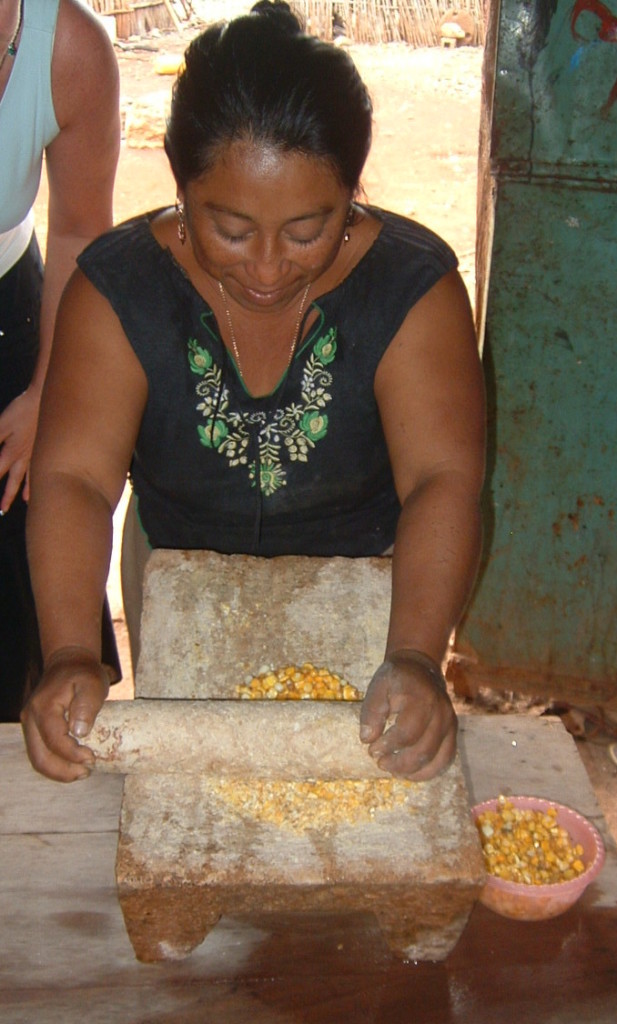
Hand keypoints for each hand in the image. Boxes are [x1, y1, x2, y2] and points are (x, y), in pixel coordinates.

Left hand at [0, 386, 40, 510]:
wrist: (49, 401)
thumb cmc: (23, 410)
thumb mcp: (1, 424)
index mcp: (11, 452)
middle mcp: (24, 458)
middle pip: (13, 481)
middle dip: (6, 496)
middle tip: (2, 510)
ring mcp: (37, 455)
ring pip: (30, 478)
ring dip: (25, 491)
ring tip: (24, 502)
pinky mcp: (45, 449)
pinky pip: (41, 469)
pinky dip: (39, 478)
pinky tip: (40, 481)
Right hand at [21, 647, 109, 781]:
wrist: (68, 663)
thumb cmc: (83, 673)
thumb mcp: (93, 683)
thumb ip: (86, 706)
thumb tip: (79, 733)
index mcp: (44, 707)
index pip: (54, 741)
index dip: (72, 755)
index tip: (92, 758)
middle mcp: (31, 718)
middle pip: (40, 757)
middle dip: (64, 771)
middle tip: (87, 772)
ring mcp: (30, 724)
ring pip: (37, 759)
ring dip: (59, 772)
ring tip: (82, 772)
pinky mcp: (34, 729)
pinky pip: (40, 753)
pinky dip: (55, 765)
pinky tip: (73, 766)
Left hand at [359, 649, 456, 779]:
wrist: (420, 667)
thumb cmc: (396, 679)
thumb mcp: (378, 687)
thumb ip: (370, 712)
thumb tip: (367, 739)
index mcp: (421, 698)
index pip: (407, 733)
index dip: (388, 747)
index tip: (372, 749)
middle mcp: (441, 712)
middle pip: (423, 751)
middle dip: (399, 763)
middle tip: (380, 762)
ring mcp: (450, 724)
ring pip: (438, 760)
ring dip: (413, 771)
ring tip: (393, 770)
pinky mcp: (453, 733)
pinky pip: (446, 759)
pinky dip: (428, 771)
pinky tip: (409, 772)